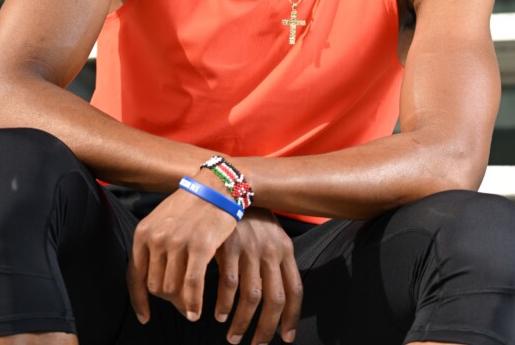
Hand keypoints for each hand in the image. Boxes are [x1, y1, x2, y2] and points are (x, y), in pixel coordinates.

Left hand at [127, 184, 236, 323]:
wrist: (217, 185)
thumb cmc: (192, 204)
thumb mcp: (163, 220)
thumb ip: (154, 246)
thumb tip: (153, 283)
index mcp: (144, 232)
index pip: (135, 276)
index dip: (139, 301)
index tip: (145, 317)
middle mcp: (157, 238)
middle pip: (156, 286)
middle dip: (168, 300)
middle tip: (181, 305)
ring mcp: (178, 242)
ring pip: (173, 289)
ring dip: (182, 304)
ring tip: (191, 308)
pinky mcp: (200, 246)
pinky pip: (192, 285)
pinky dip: (193, 303)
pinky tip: (197, 312)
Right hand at [214, 209, 302, 344]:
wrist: (228, 186)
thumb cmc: (249, 215)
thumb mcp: (270, 234)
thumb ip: (275, 260)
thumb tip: (278, 294)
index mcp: (285, 248)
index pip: (295, 290)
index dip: (292, 317)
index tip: (287, 338)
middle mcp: (271, 250)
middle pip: (275, 300)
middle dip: (266, 329)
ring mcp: (250, 248)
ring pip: (252, 298)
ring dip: (242, 323)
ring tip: (234, 337)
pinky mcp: (229, 246)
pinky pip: (228, 285)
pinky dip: (224, 304)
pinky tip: (218, 314)